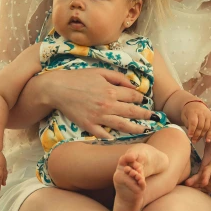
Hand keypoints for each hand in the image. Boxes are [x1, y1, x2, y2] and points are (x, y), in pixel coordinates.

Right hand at [14, 68, 152, 138]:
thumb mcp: (100, 71)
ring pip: (122, 125)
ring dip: (135, 128)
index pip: (132, 96)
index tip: (144, 100)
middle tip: (153, 117)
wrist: (57, 89)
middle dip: (144, 114)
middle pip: (131, 112)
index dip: (140, 98)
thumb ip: (118, 77)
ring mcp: (98, 117)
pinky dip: (112, 137)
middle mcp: (107, 105)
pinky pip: (104, 134)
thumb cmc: (78, 78)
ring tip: (144, 129)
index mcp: (111, 90)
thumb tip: (132, 84)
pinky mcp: (89, 125)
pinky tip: (119, 138)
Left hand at [181, 101, 210, 142]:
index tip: (189, 136)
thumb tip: (190, 133)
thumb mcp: (184, 116)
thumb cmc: (188, 111)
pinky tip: (207, 140)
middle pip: (200, 126)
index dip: (192, 130)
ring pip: (206, 127)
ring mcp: (208, 115)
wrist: (195, 104)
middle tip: (193, 140)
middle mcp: (202, 113)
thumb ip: (187, 124)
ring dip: (202, 136)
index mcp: (193, 112)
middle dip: (196, 135)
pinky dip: (209, 134)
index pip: (193, 122)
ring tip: (197, 140)